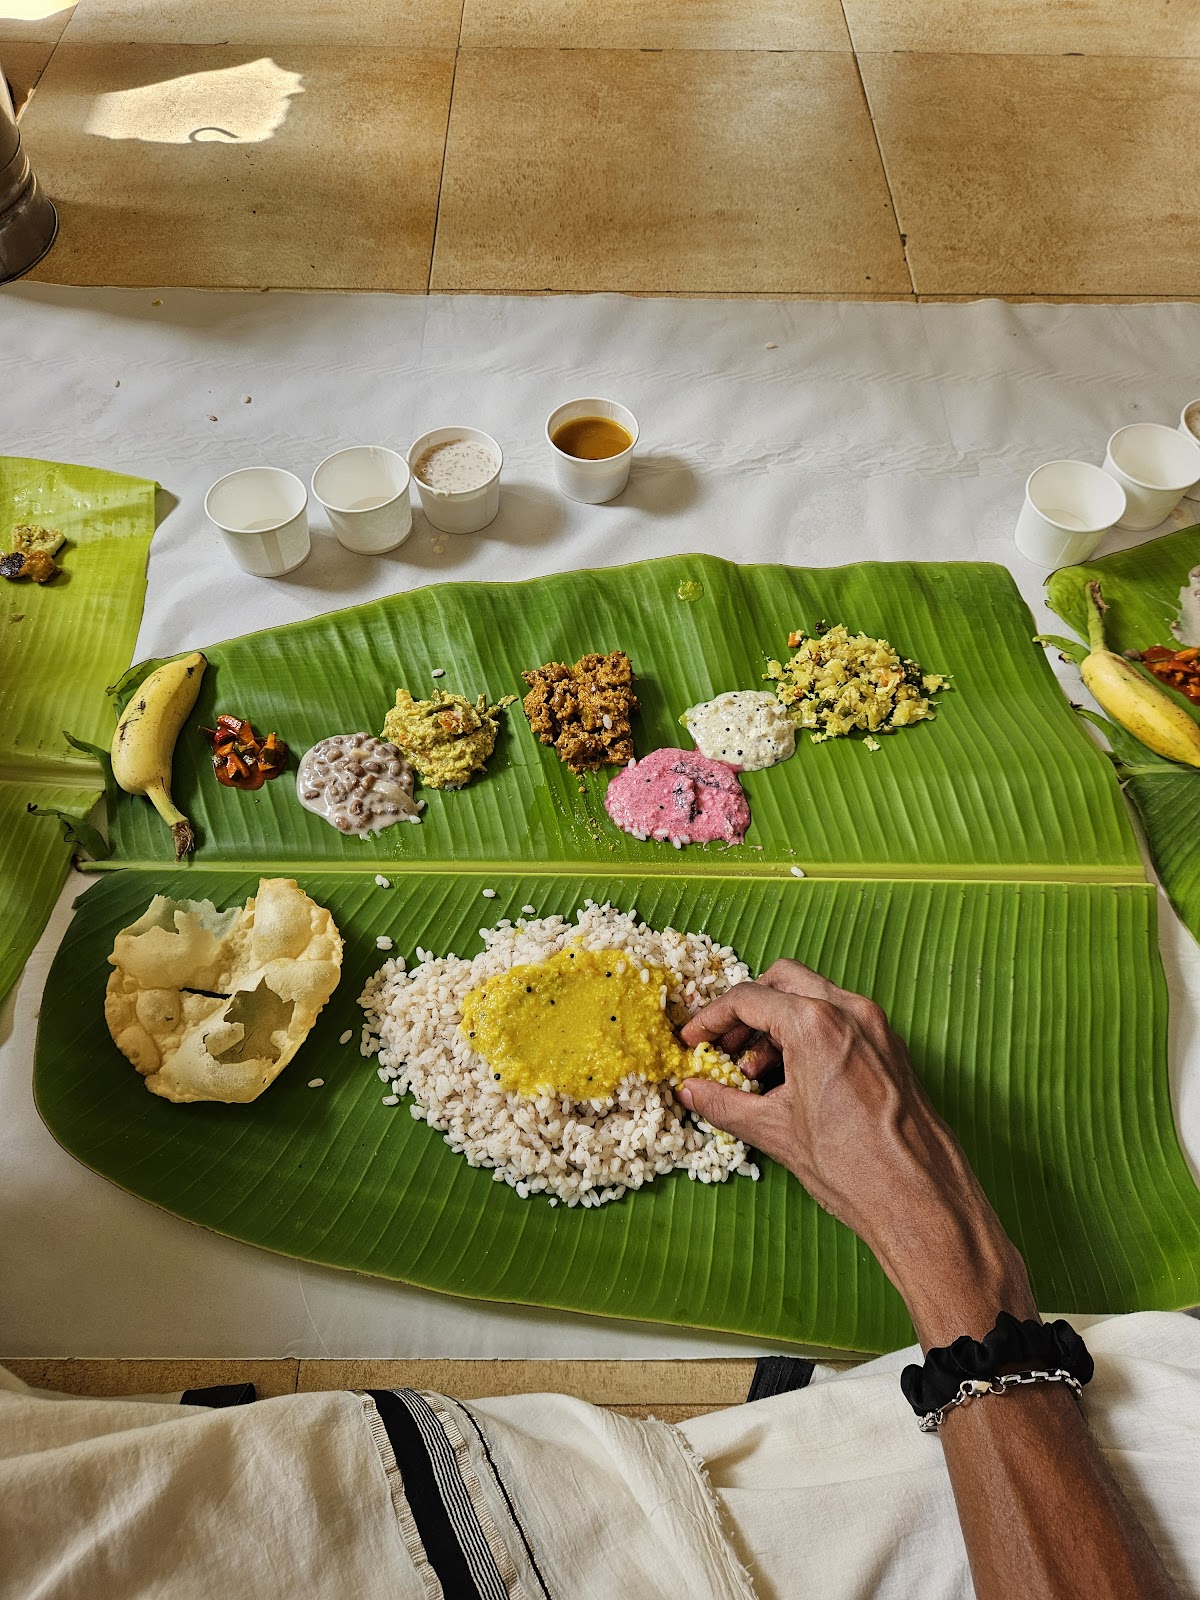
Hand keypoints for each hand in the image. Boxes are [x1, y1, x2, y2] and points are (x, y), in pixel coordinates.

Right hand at [678, 960, 1036, 1346]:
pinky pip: (842, 1020)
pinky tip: (795, 1079)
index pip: (747, 998)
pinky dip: (811, 1034)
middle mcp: (850, 1011)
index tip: (694, 1041)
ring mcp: (877, 1026)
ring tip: (758, 1072)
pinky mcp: (893, 1047)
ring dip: (779, 1022)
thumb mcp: (774, 1131)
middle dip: (748, 1009)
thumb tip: (692, 1092)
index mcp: (816, 1023)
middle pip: (782, 980)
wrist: (920, 1199)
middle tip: (725, 1046)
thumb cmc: (855, 1167)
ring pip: (814, 996)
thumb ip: (724, 1103)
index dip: (710, 1020)